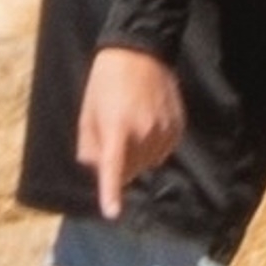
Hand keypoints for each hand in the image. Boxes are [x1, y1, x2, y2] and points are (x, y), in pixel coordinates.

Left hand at [77, 46, 185, 219]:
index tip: (112, 213)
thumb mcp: (87, 112)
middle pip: (129, 170)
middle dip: (118, 164)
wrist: (140, 52)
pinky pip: (163, 151)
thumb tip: (97, 169)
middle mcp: (144, 133)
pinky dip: (153, 146)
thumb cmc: (106, 82)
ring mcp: (164, 131)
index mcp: (117, 128)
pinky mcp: (178, 128)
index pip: (113, 167)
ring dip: (137, 155)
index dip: (111, 192)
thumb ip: (89, 145)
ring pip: (148, 163)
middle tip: (112, 136)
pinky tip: (147, 124)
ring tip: (130, 125)